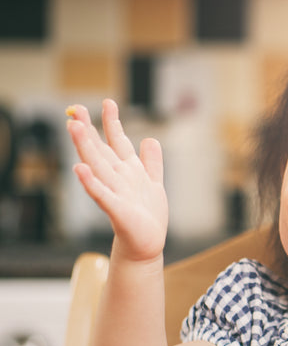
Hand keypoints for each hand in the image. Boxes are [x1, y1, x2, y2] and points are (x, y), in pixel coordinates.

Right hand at [67, 99, 167, 260]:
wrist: (147, 243)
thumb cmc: (147, 215)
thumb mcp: (154, 183)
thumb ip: (152, 162)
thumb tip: (150, 139)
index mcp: (127, 170)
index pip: (116, 142)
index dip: (112, 122)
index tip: (108, 102)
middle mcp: (117, 178)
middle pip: (100, 150)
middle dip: (88, 130)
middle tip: (75, 109)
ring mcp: (115, 193)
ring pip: (98, 166)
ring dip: (86, 148)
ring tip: (75, 128)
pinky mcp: (117, 210)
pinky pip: (102, 195)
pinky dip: (91, 183)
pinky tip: (80, 170)